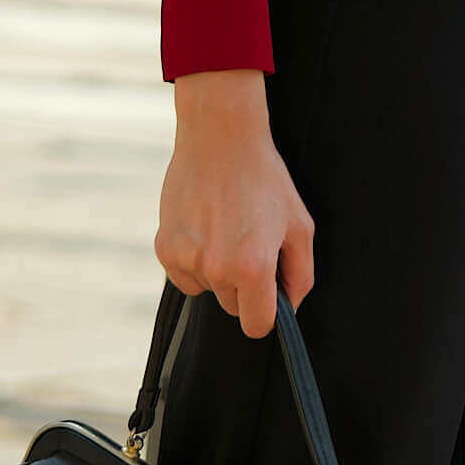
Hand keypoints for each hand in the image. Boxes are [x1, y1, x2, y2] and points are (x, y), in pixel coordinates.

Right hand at [156, 70, 314, 337]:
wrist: (220, 138)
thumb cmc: (266, 181)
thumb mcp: (300, 226)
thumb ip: (300, 275)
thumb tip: (289, 308)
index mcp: (253, 268)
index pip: (256, 326)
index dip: (266, 315)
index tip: (268, 296)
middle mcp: (216, 269)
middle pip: (232, 307)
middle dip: (244, 288)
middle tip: (249, 245)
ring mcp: (186, 259)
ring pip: (208, 289)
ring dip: (218, 272)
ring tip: (226, 229)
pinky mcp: (164, 248)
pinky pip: (184, 276)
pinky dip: (194, 262)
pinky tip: (205, 229)